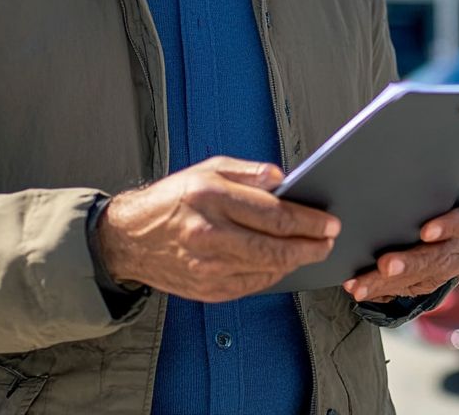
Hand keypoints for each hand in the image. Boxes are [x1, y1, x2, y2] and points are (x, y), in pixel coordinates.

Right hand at [96, 157, 339, 302]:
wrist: (130, 238)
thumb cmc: (172, 200)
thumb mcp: (208, 169)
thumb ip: (248, 172)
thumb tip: (282, 179)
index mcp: (211, 198)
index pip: (275, 214)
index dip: (309, 221)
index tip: (329, 223)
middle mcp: (209, 234)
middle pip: (276, 248)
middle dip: (310, 245)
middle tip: (328, 240)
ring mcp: (207, 267)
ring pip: (267, 270)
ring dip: (295, 261)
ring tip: (309, 250)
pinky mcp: (207, 289)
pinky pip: (252, 285)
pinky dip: (272, 275)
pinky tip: (281, 263)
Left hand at [342, 204, 458, 303]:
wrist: (430, 226)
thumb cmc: (423, 201)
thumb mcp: (425, 198)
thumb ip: (415, 198)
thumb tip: (378, 189)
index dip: (447, 227)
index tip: (425, 233)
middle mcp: (458, 246)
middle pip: (437, 257)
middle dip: (409, 263)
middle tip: (385, 265)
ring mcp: (443, 269)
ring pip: (418, 279)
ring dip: (386, 282)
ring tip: (361, 286)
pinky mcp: (426, 283)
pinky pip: (402, 290)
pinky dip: (378, 290)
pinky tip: (359, 288)